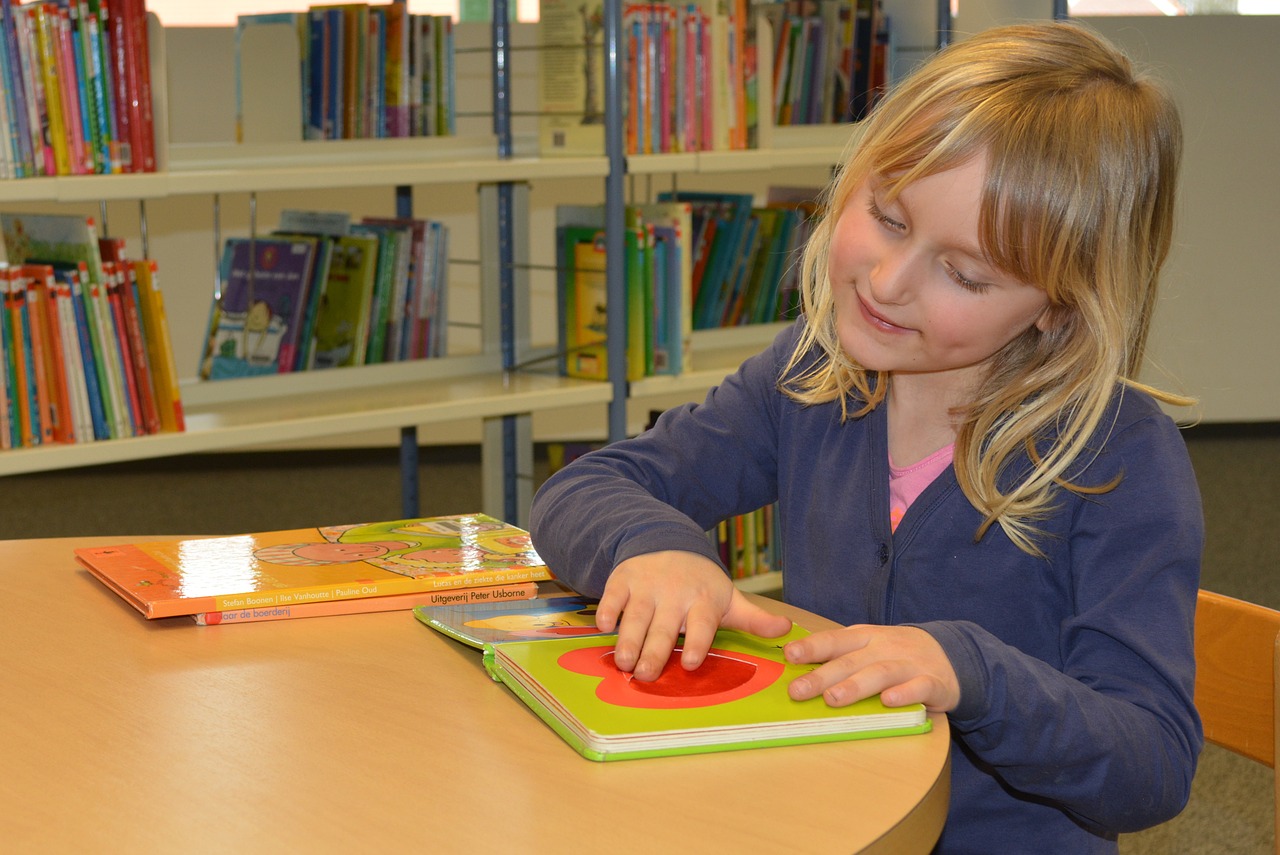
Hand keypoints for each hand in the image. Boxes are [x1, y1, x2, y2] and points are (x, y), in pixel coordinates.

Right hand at [597, 550, 792, 681]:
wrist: (667, 541)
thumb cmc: (701, 583)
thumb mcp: (728, 598)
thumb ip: (754, 619)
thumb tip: (786, 630)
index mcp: (703, 601)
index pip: (701, 624)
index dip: (696, 642)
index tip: (689, 662)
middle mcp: (674, 593)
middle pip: (663, 626)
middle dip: (654, 650)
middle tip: (645, 675)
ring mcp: (647, 585)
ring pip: (636, 615)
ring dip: (628, 639)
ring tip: (623, 663)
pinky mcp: (623, 579)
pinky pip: (612, 596)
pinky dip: (607, 610)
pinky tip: (603, 627)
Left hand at [784, 624, 959, 712]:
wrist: (951, 654)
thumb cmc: (896, 654)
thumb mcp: (868, 646)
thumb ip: (840, 656)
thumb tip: (798, 670)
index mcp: (865, 636)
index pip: (835, 640)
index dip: (812, 647)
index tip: (790, 656)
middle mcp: (885, 647)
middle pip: (851, 661)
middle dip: (822, 675)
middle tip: (797, 690)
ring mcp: (909, 664)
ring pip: (880, 673)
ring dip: (856, 686)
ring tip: (833, 699)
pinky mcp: (933, 682)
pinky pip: (919, 688)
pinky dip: (904, 694)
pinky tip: (888, 701)